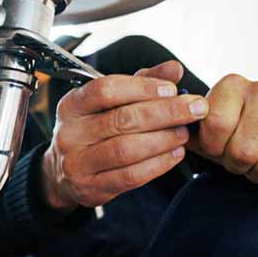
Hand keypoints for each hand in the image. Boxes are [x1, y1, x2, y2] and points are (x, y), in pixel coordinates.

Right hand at [41, 61, 208, 211]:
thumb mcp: (106, 103)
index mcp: (71, 105)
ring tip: (184, 133)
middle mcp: (69, 133)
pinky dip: (158, 164)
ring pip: (126, 149)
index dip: (142, 88)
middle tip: (194, 109)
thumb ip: (139, 83)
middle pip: (121, 120)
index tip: (172, 89)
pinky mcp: (90, 188)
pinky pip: (130, 176)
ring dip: (163, 140)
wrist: (63, 172)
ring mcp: (76, 163)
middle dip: (165, 113)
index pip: (105, 90)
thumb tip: (174, 68)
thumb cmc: (92, 129)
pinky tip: (174, 154)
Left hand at [188, 74, 257, 182]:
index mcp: (232, 86)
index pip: (215, 124)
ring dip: (252, 169)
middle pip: (240, 149)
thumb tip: (177, 134)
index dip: (212, 145)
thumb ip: (194, 128)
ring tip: (253, 157)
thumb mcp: (216, 122)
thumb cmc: (239, 128)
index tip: (216, 144)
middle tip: (235, 155)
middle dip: (232, 162)